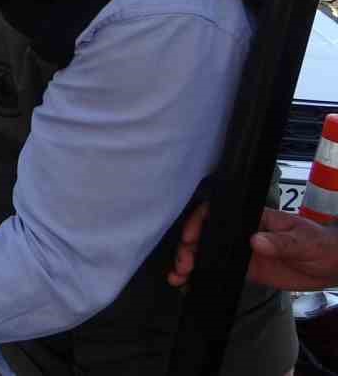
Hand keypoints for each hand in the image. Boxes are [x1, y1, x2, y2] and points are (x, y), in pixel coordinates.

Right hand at [170, 204, 337, 291]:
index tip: (190, 238)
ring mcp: (242, 252)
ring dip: (190, 264)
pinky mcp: (246, 270)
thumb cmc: (320, 243)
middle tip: (182, 265)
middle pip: (207, 236)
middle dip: (189, 249)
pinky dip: (204, 277)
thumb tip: (255, 241)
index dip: (199, 223)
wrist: (332, 265)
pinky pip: (220, 271)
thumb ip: (280, 241)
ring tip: (177, 277)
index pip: (218, 214)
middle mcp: (242, 233)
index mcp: (253, 218)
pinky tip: (190, 285)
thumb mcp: (303, 240)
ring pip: (209, 254)